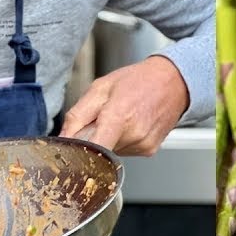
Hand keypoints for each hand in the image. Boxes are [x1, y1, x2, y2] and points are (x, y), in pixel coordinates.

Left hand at [60, 55, 188, 156]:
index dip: (77, 154)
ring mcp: (143, 145)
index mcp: (118, 117)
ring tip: (119, 118)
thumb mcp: (100, 88)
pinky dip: (121, 141)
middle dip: (93, 139)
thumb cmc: (138, 80)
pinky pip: (125, 152)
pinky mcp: (149, 151)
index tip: (71, 150)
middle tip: (100, 120)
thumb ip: (77, 116)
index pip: (93, 151)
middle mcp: (133, 135)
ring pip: (111, 153)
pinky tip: (130, 125)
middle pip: (98, 152)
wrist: (172, 82)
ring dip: (108, 140)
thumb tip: (63, 139)